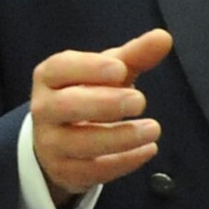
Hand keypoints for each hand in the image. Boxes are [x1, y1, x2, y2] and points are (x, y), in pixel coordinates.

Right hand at [30, 27, 172, 204]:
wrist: (60, 141)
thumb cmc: (88, 96)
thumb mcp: (108, 74)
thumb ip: (134, 56)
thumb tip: (164, 37)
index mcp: (50, 77)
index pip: (60, 68)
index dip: (89, 68)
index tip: (120, 69)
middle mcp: (44, 109)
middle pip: (66, 106)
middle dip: (104, 103)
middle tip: (140, 100)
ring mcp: (51, 144)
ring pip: (80, 143)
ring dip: (120, 137)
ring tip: (153, 129)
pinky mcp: (65, 171)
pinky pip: (93, 170)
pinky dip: (123, 162)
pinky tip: (148, 150)